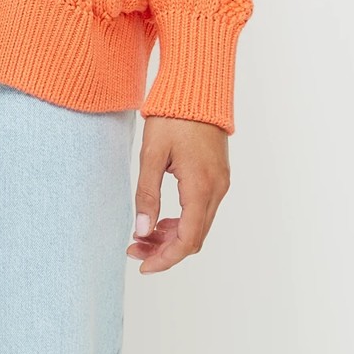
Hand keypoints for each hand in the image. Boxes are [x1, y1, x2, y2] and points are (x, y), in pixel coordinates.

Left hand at [128, 115, 229, 272]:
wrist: (197, 87)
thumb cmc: (172, 116)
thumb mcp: (151, 154)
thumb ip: (147, 194)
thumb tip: (141, 231)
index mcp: (201, 187)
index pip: (187, 240)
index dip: (165, 259)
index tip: (142, 266)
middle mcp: (216, 189)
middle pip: (194, 237)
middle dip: (165, 250)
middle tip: (134, 249)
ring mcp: (220, 183)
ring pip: (198, 225)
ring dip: (172, 236)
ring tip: (142, 235)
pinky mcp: (217, 176)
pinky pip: (202, 210)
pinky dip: (181, 221)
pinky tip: (160, 219)